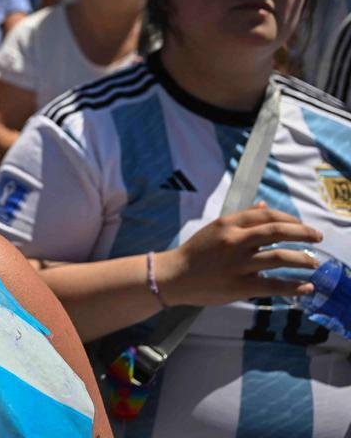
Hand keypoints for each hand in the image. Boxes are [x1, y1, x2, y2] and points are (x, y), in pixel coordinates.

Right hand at [157, 202, 322, 306]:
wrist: (174, 276)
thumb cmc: (196, 252)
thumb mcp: (215, 229)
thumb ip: (241, 219)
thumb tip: (263, 206)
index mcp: (228, 224)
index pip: (267, 215)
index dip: (290, 219)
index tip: (302, 226)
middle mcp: (235, 241)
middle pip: (278, 231)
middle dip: (304, 233)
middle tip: (317, 237)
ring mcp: (238, 264)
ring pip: (280, 257)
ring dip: (303, 259)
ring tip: (314, 263)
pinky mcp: (240, 286)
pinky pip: (273, 285)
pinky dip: (293, 286)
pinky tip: (306, 287)